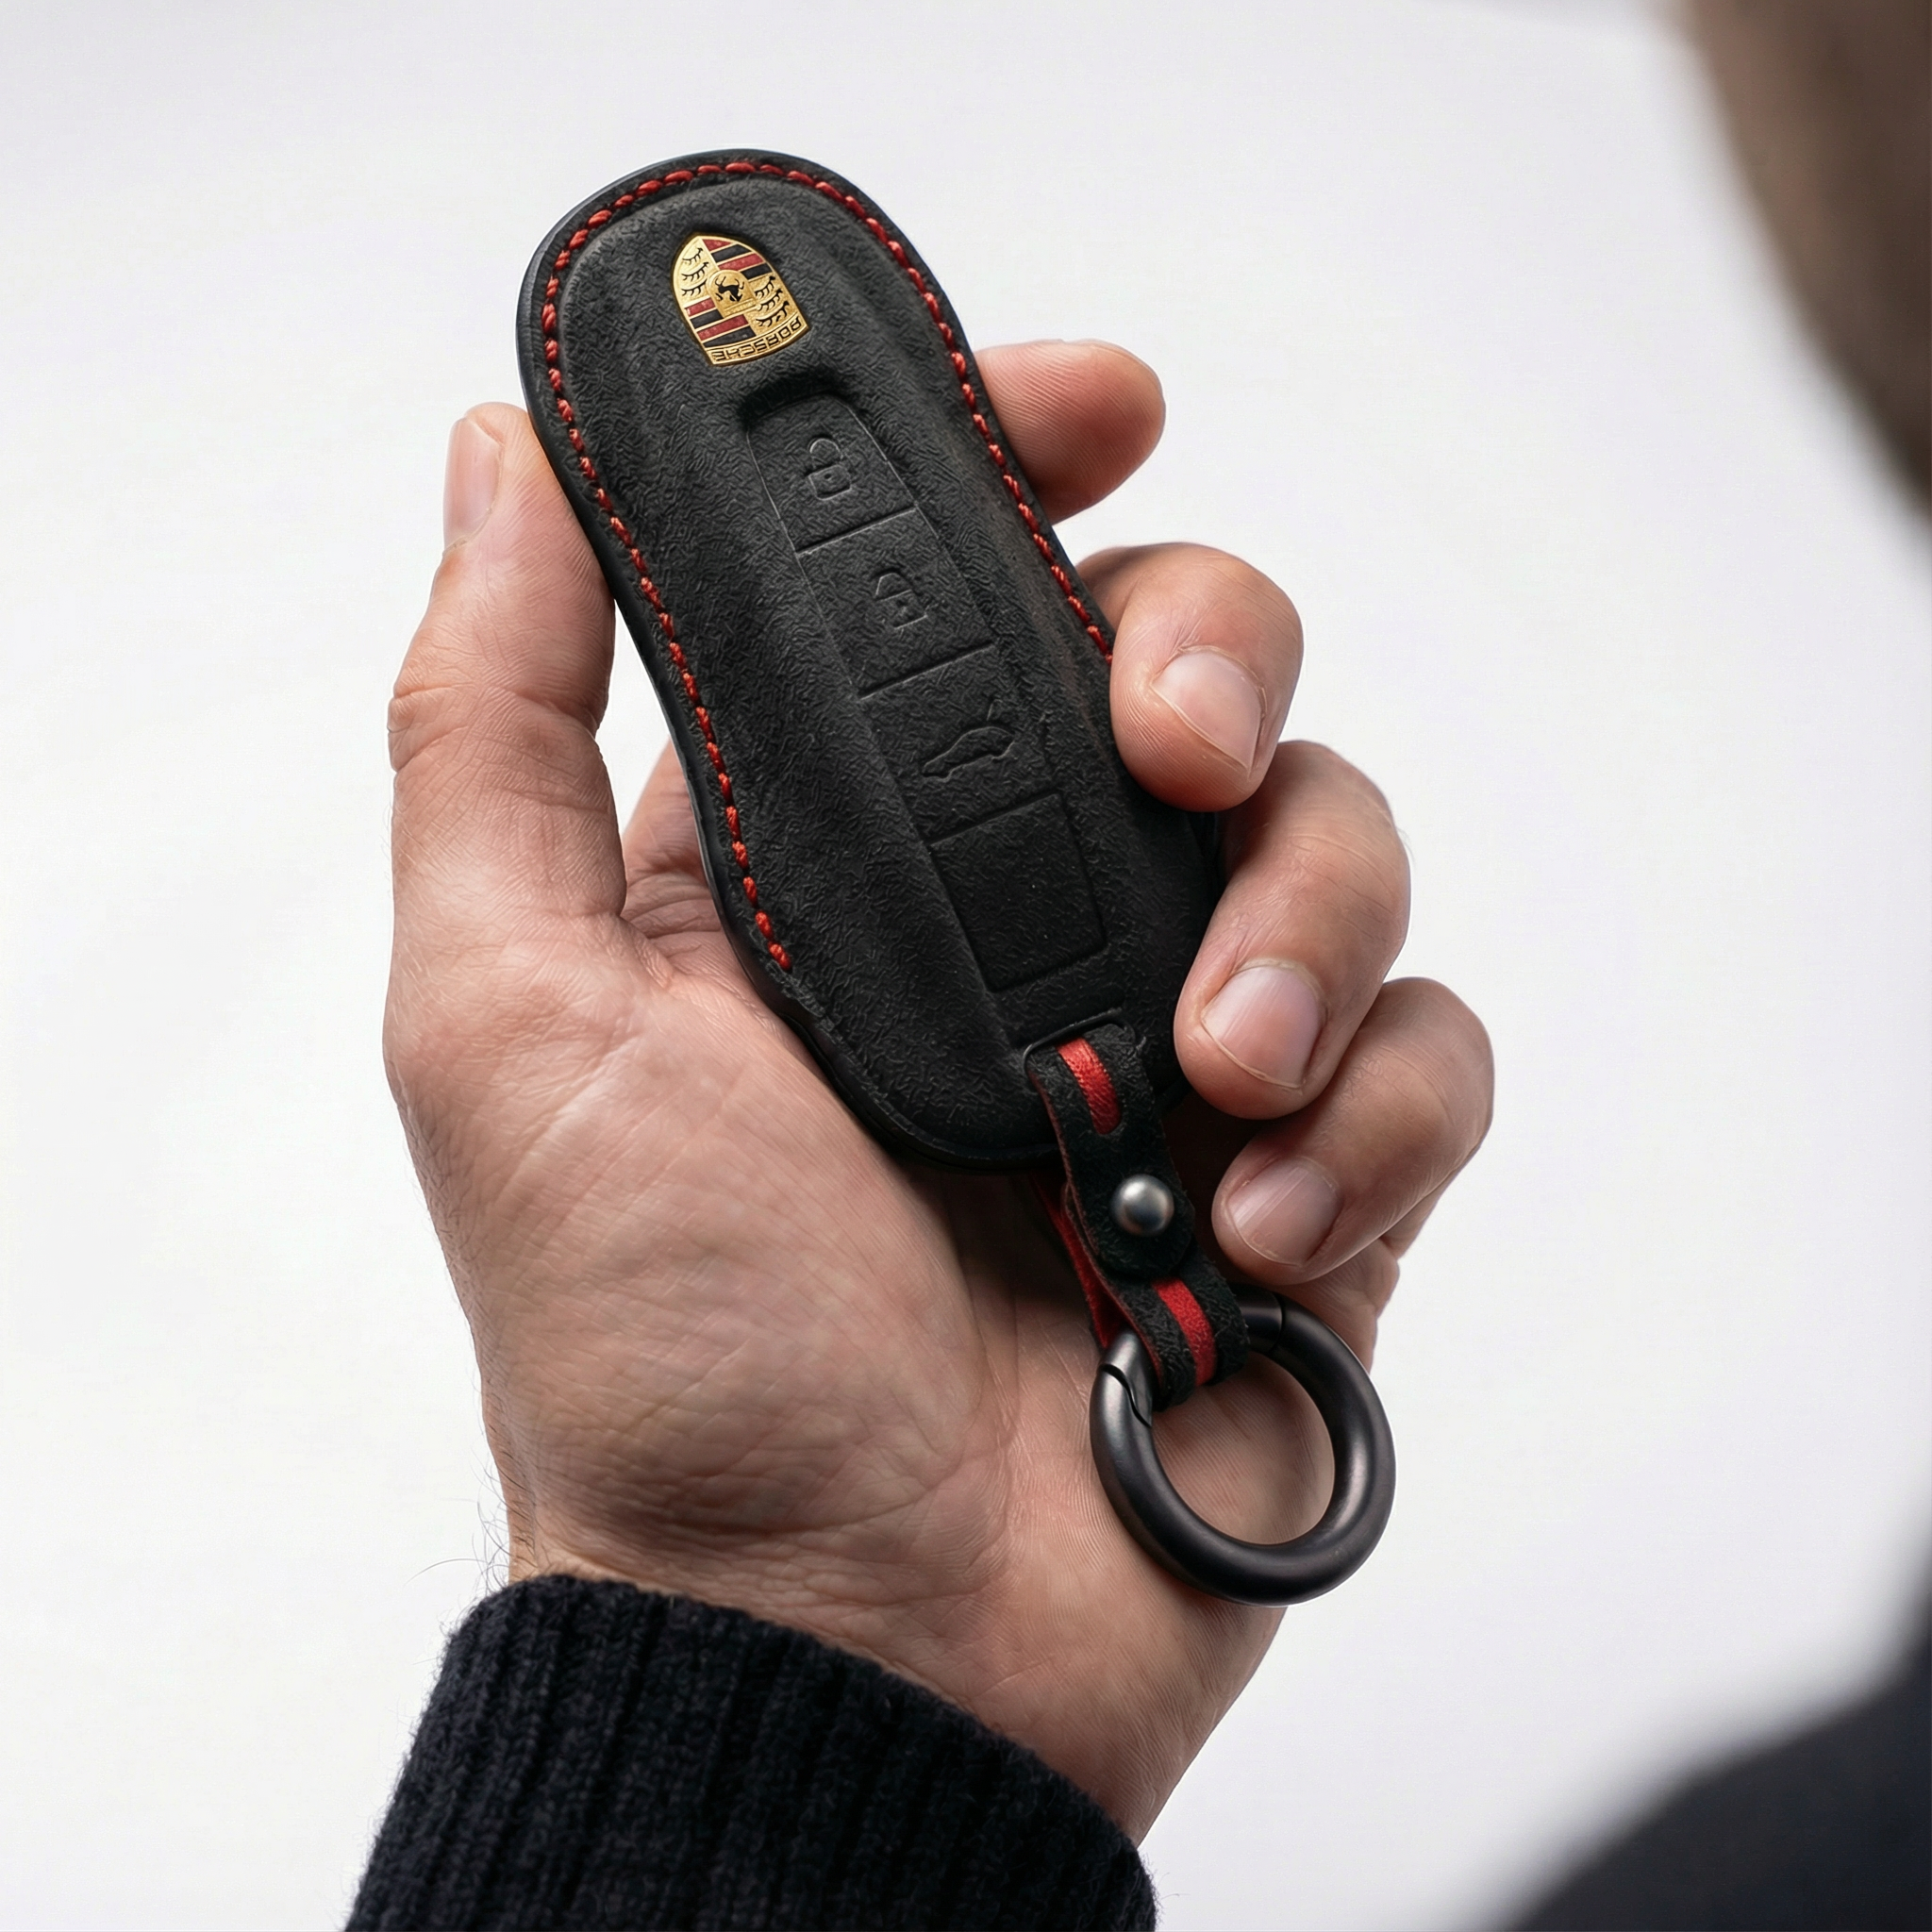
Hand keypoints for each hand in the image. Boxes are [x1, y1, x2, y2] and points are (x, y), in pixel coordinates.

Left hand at [385, 342, 1492, 1838]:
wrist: (839, 1641)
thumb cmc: (660, 1354)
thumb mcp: (508, 1011)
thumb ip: (490, 724)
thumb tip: (499, 458)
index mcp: (839, 859)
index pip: (964, 591)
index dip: (1036, 464)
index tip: (1101, 405)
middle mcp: (1014, 927)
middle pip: (1194, 670)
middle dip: (1215, 662)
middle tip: (1174, 756)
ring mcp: (1171, 1048)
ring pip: (1336, 844)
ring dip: (1300, 928)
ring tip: (1200, 1083)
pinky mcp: (1310, 1173)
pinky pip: (1426, 1055)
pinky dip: (1367, 1118)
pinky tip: (1243, 1237)